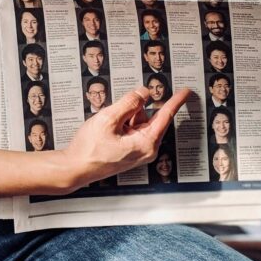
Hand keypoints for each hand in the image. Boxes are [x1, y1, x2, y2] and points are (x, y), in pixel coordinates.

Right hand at [62, 85, 190, 191]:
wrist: (75, 168)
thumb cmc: (89, 149)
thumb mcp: (109, 118)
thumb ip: (129, 103)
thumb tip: (144, 93)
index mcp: (146, 143)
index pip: (165, 116)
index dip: (175, 101)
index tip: (186, 92)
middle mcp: (146, 149)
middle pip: (149, 117)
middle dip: (133, 110)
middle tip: (115, 114)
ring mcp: (138, 152)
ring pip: (138, 122)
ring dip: (125, 117)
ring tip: (106, 126)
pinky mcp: (130, 152)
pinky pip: (132, 130)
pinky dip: (122, 124)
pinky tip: (107, 129)